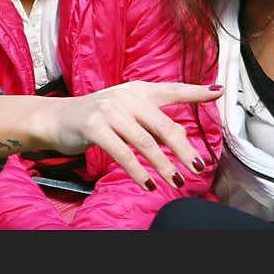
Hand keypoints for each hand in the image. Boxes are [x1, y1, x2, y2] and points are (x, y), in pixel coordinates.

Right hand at [36, 81, 223, 190]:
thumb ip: (150, 119)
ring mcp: (109, 111)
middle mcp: (126, 96)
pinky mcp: (94, 127)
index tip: (217, 92)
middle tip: (198, 168)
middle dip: (184, 149)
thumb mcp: (124, 111)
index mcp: (137, 90)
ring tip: (176, 182)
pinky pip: (123, 154)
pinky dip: (138, 172)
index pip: (171, 90)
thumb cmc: (95, 118)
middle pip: (164, 125)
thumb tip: (179, 140)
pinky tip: (148, 184)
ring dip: (163, 166)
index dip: (195, 91)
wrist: (56, 118)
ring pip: (145, 143)